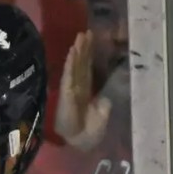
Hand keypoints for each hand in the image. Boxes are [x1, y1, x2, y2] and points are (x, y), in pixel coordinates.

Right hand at [54, 32, 111, 150]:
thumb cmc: (91, 131)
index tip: (91, 40)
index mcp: (86, 90)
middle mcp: (78, 87)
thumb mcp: (103, 113)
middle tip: (85, 32)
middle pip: (81, 64)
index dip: (89, 54)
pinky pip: (69, 76)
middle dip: (83, 48)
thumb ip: (104, 101)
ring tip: (79, 37)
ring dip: (77, 51)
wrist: (82, 141)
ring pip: (75, 67)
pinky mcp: (67, 94)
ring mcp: (71, 89)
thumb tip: (105, 96)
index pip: (87, 68)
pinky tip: (73, 52)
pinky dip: (71, 64)